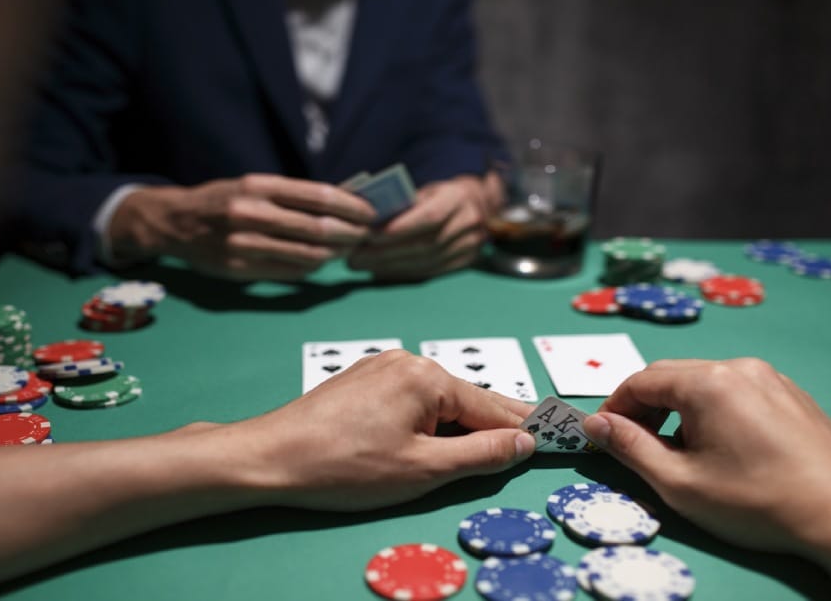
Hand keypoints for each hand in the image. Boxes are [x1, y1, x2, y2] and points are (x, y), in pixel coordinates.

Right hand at [109, 174, 375, 280]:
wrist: (174, 222)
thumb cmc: (223, 199)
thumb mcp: (254, 185)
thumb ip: (292, 195)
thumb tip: (343, 203)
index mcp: (259, 186)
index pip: (318, 196)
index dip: (351, 206)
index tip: (370, 213)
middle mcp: (252, 213)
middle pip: (318, 228)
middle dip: (350, 233)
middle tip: (366, 235)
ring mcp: (244, 244)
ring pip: (307, 255)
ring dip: (335, 255)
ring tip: (347, 250)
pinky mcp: (239, 269)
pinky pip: (289, 274)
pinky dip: (311, 269)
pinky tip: (320, 263)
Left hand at [221, 350, 535, 510]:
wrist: (269, 458)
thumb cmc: (345, 467)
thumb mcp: (422, 470)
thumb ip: (480, 455)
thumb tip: (524, 442)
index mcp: (427, 376)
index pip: (492, 407)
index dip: (526, 427)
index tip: (560, 432)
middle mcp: (408, 360)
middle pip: (467, 397)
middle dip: (499, 421)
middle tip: (540, 434)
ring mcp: (381, 367)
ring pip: (439, 398)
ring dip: (461, 423)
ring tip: (491, 443)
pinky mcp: (361, 381)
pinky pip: (412, 398)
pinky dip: (431, 417)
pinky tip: (438, 435)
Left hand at [347, 173, 502, 279]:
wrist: (476, 205)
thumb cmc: (440, 195)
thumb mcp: (425, 190)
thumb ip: (403, 203)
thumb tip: (368, 221)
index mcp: (458, 198)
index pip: (430, 216)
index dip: (400, 228)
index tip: (371, 236)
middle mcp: (468, 223)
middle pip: (425, 243)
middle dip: (386, 253)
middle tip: (356, 257)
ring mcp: (470, 246)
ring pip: (426, 262)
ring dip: (390, 266)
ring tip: (363, 265)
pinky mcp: (465, 263)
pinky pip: (430, 273)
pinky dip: (403, 274)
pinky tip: (381, 272)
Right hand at [583, 358, 830, 600]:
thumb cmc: (758, 501)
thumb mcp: (680, 483)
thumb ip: (630, 448)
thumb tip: (595, 424)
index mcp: (708, 381)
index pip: (642, 380)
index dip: (614, 407)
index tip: (601, 434)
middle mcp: (739, 368)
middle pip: (673, 377)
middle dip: (646, 408)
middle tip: (633, 446)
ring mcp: (772, 379)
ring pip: (706, 384)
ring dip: (679, 411)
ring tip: (679, 454)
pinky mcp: (793, 396)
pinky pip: (737, 393)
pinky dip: (713, 413)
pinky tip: (721, 451)